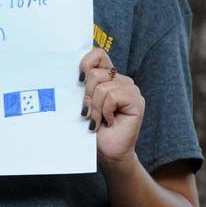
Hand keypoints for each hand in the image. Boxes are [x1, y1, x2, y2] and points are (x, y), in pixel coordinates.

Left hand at [79, 48, 144, 170]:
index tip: (78, 80)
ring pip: (102, 86)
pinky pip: (113, 96)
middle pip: (95, 73)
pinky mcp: (137, 101)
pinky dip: (105, 112)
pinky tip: (108, 122)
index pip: (98, 54)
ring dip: (95, 108)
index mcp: (107, 77)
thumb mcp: (81, 104)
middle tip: (88, 112)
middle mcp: (120, 80)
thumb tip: (68, 74)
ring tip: (98, 120)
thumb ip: (80, 88)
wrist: (106, 152)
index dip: (86, 63)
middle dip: (86, 96)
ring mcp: (130, 89)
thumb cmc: (91, 129)